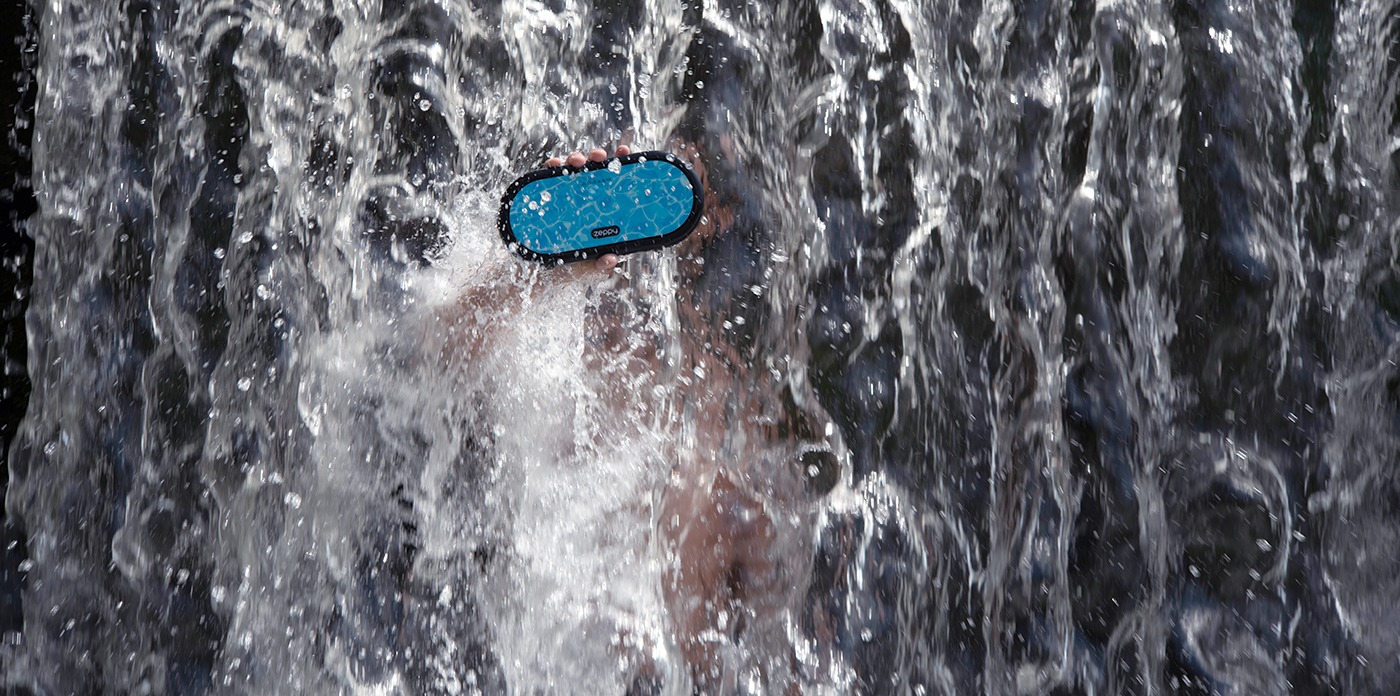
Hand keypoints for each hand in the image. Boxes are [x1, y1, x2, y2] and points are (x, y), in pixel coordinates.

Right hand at [542, 145, 631, 276]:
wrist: (541, 275)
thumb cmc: (572, 268)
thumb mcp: (590, 267)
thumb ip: (602, 264)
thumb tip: (612, 258)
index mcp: (601, 210)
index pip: (613, 183)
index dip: (619, 164)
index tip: (624, 152)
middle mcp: (585, 200)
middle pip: (594, 171)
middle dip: (597, 158)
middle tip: (599, 157)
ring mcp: (566, 198)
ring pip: (572, 170)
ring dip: (575, 159)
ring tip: (576, 161)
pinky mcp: (547, 199)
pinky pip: (549, 179)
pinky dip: (552, 168)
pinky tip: (555, 166)